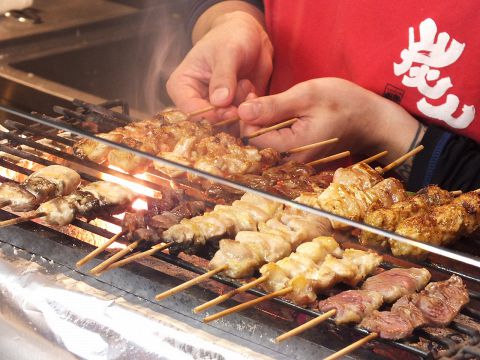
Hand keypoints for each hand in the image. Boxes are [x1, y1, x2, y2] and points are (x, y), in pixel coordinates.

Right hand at [167, 11, 272, 120]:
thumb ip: (223, 76)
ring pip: (226, 128)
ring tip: (249, 87)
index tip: (232, 110)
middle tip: (246, 96)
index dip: (211, 115)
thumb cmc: (233, 37)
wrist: (251, 38)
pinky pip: (241, 126)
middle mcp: (195, 102)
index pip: (190, 111)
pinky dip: (251, 114)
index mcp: (182, 87)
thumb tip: (219, 102)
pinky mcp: (231, 114)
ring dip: (242, 113)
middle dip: (230, 116)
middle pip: (208, 125)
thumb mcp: (228, 51)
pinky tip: (253, 93)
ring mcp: (214, 110)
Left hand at [238, 78, 419, 163]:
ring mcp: (297, 163)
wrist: (371, 121)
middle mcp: (292, 162)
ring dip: (259, 122)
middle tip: (252, 92)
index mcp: (292, 148)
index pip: (251, 138)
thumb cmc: (344, 104)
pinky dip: (271, 128)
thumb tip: (241, 111)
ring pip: (264, 144)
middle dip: (250, 118)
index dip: (245, 115)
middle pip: (255, 143)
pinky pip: (276, 145)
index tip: (250, 93)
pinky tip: (275, 111)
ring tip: (262, 99)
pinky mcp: (300, 159)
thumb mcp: (307, 96)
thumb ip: (273, 106)